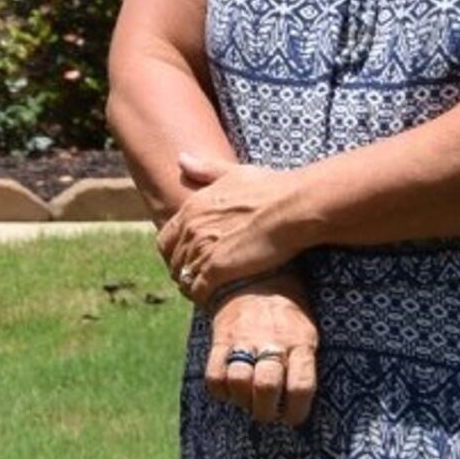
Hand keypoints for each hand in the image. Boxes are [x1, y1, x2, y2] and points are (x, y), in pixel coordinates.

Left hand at [159, 150, 311, 303]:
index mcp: (192, 208)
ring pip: (184, 276)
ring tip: (204, 293)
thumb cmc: (272, 188)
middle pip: (174, 260)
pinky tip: (211, 300)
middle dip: (183, 271)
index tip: (186, 260)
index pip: (166, 239)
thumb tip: (180, 158)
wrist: (293, 207)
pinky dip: (201, 297)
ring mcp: (202, 249)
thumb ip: (206, 170)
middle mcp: (191, 229)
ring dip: (191, 286)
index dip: (174, 252)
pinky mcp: (217, 269)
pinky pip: (198, 289)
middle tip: (197, 280)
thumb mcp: (235, 173)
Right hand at [201, 277, 320, 427]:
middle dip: (267, 411)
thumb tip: (297, 402)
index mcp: (301, 342)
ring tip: (248, 402)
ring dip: (243, 402)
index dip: (297, 411)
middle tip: (268, 413)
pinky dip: (220, 390)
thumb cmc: (289, 315)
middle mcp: (273, 341)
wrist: (255, 279)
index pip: (302, 386)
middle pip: (267, 387)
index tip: (293, 419)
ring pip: (239, 382)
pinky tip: (229, 390)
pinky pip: (214, 375)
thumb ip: (304, 364)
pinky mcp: (220, 339)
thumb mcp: (308, 333)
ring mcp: (244, 339)